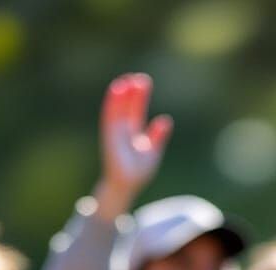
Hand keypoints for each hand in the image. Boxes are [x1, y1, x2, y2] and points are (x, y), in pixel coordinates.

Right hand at [94, 73, 172, 220]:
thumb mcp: (152, 152)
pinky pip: (109, 117)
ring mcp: (115, 133)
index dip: (139, 96)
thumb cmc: (138, 172)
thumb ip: (158, 136)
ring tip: (125, 81)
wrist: (127, 185)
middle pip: (127, 106)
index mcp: (133, 132)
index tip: (144, 82)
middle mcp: (123, 130)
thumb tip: (166, 120)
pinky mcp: (109, 137)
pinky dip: (111, 104)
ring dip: (120, 95)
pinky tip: (115, 92)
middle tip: (138, 78)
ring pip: (117, 109)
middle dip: (131, 93)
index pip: (136, 109)